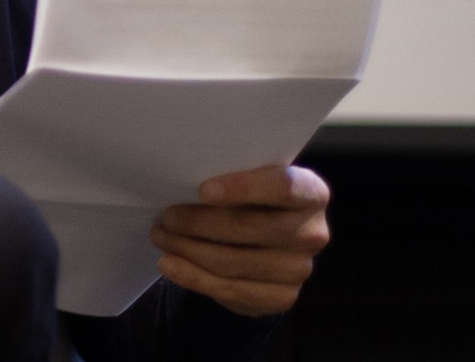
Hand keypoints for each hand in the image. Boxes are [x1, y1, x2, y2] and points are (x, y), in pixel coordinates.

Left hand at [151, 164, 331, 316]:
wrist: (268, 247)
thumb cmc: (253, 202)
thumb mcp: (251, 181)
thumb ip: (232, 177)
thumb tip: (183, 179)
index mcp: (312, 193)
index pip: (283, 187)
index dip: (243, 188)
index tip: (203, 190)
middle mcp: (313, 233)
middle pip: (250, 227)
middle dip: (199, 222)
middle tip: (166, 216)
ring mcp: (300, 269)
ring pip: (234, 261)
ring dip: (188, 249)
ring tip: (161, 236)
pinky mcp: (281, 297)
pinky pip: (229, 289)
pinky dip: (192, 276)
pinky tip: (169, 264)